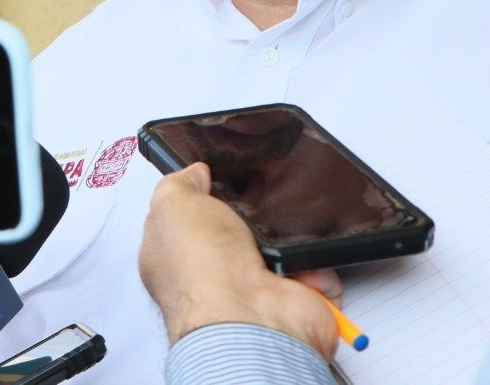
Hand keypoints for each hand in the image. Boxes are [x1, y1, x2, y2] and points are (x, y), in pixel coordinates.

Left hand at [139, 164, 340, 359]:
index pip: (190, 222)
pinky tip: (299, 262)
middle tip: (257, 206)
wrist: (247, 316)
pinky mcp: (295, 300)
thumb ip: (179, 183)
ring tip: (280, 233)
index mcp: (180, 255)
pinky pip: (317, 271)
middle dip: (254, 218)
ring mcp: (257, 290)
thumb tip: (195, 173)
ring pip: (283, 249)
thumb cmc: (201, 269)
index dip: (202, 200)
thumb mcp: (172, 204)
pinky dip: (316, 264)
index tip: (214, 180)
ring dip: (288, 238)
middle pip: (241, 233)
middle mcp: (217, 277)